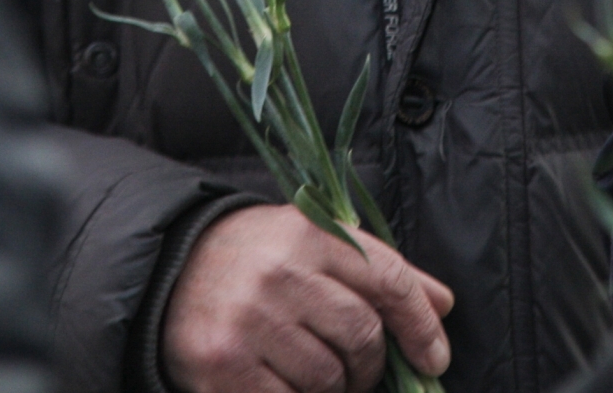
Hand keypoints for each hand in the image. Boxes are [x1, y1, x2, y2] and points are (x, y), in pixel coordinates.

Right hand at [164, 204, 455, 392]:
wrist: (169, 269)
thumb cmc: (258, 258)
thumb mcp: (314, 243)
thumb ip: (378, 270)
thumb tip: (444, 303)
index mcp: (310, 234)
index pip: (388, 280)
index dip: (421, 325)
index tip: (434, 358)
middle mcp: (281, 274)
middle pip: (363, 337)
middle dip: (370, 366)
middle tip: (357, 371)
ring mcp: (250, 322)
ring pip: (329, 379)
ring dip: (333, 388)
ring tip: (314, 375)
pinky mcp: (223, 366)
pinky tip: (286, 385)